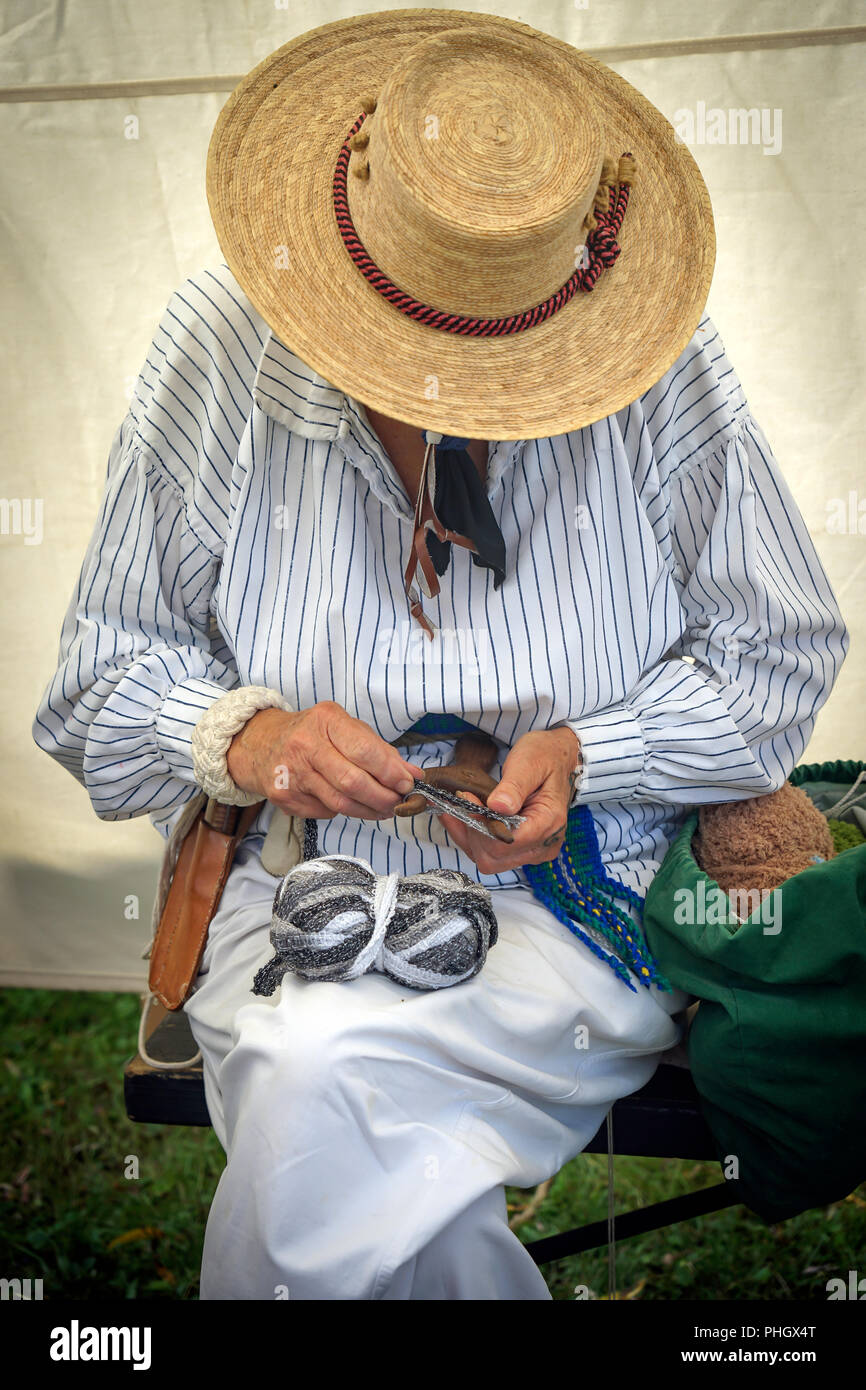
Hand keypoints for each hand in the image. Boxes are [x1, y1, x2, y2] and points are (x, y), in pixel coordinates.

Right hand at [226, 701, 423, 819]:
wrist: (259, 744)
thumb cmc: (310, 733)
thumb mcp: (344, 728)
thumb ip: (379, 750)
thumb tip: (412, 774)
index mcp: (325, 720)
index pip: (364, 751)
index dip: (390, 771)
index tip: (407, 783)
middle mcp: (305, 745)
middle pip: (353, 782)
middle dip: (383, 797)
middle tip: (399, 802)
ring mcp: (291, 774)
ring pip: (341, 803)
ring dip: (369, 810)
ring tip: (384, 809)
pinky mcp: (285, 798)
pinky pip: (325, 811)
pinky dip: (344, 811)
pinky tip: (350, 803)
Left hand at [437, 727, 579, 874]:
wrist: (556, 758)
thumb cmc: (545, 757)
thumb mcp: (529, 763)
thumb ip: (514, 786)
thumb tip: (498, 806)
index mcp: (549, 822)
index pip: (505, 841)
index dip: (480, 824)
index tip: (467, 798)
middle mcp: (544, 843)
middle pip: (494, 856)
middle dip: (472, 831)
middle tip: (462, 801)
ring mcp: (534, 850)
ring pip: (488, 860)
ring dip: (468, 836)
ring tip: (457, 808)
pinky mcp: (523, 849)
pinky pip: (490, 854)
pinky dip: (471, 838)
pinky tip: (460, 817)